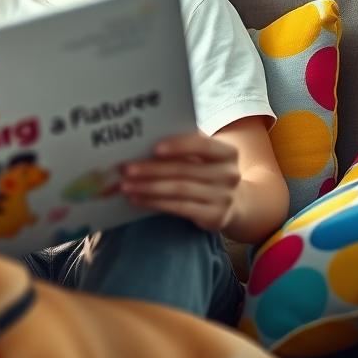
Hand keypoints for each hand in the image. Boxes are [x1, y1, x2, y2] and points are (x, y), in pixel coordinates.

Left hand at [119, 131, 240, 232]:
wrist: (232, 202)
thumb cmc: (206, 170)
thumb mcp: (202, 156)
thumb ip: (183, 145)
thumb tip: (141, 140)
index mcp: (227, 152)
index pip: (202, 145)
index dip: (178, 146)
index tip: (154, 148)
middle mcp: (229, 175)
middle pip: (184, 170)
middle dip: (151, 169)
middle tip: (125, 169)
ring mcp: (224, 198)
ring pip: (179, 190)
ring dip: (148, 187)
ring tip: (125, 185)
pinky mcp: (214, 217)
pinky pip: (179, 208)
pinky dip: (155, 202)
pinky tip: (137, 199)